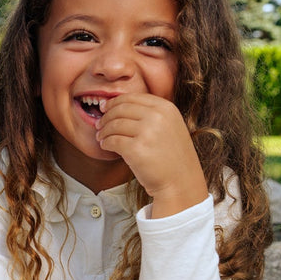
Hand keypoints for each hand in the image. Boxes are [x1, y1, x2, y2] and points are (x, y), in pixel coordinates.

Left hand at [95, 94, 207, 216]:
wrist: (181, 181)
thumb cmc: (172, 157)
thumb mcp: (170, 126)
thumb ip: (151, 114)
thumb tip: (118, 106)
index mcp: (166, 108)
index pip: (133, 98)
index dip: (115, 102)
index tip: (105, 108)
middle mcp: (157, 117)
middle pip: (121, 109)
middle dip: (106, 116)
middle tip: (99, 124)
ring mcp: (147, 132)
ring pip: (114, 125)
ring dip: (103, 131)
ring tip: (100, 137)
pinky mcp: (136, 149)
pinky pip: (112, 141)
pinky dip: (105, 142)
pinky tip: (105, 146)